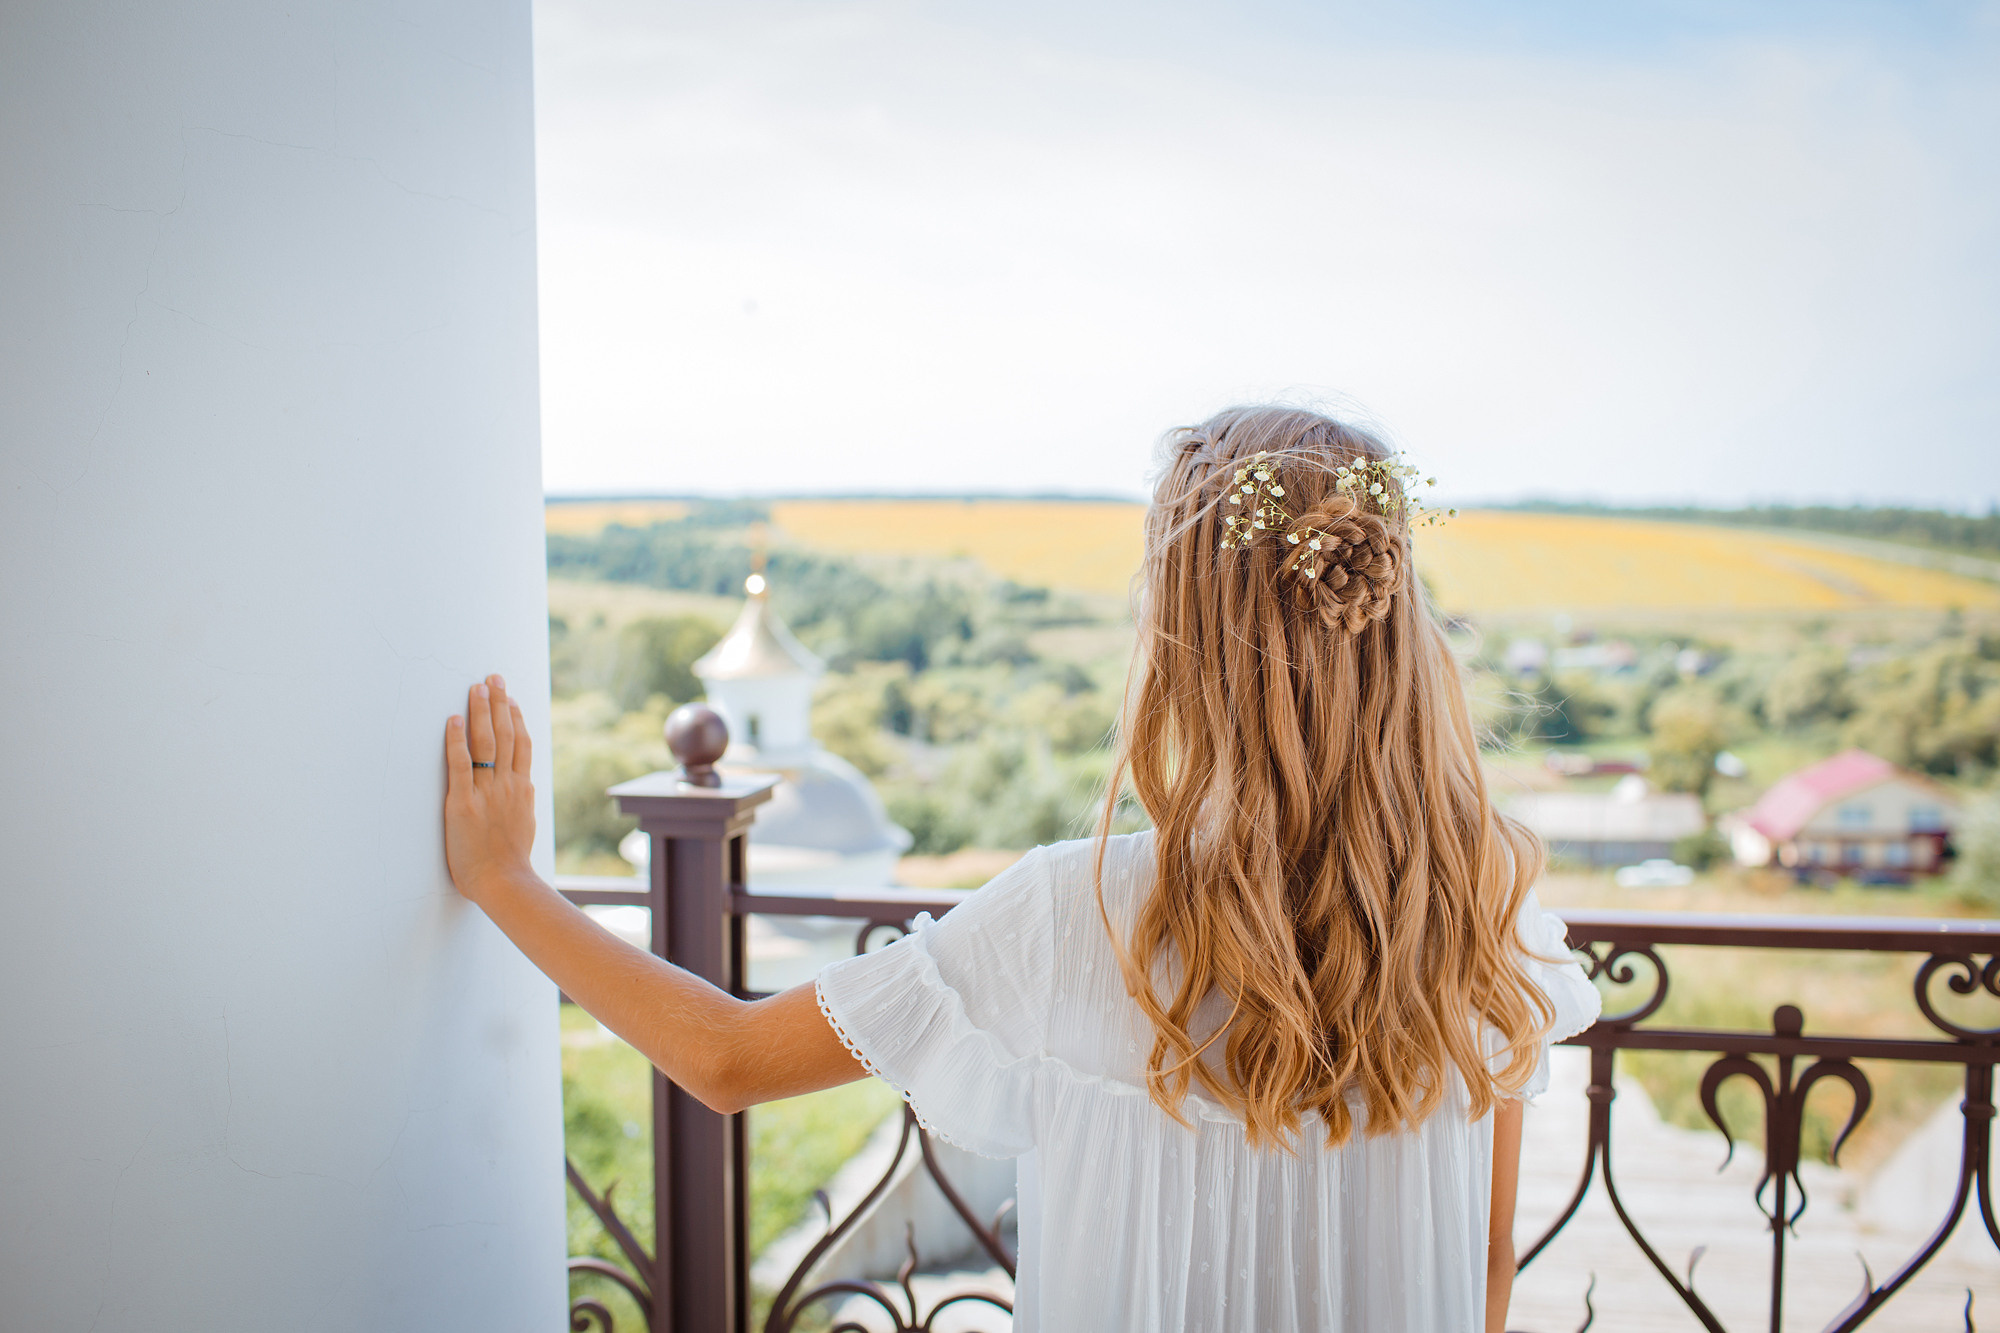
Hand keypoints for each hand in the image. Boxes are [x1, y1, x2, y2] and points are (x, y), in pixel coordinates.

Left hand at [443, 674, 536, 903]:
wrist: (504, 882)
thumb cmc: (512, 861)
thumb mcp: (526, 824)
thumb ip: (524, 800)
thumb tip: (527, 784)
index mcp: (522, 789)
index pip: (521, 743)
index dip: (515, 717)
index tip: (510, 697)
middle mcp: (507, 785)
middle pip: (505, 734)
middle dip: (499, 703)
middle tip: (493, 677)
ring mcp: (486, 792)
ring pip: (486, 743)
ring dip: (481, 712)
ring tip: (476, 687)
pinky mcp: (462, 803)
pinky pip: (459, 765)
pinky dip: (456, 740)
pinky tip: (453, 719)